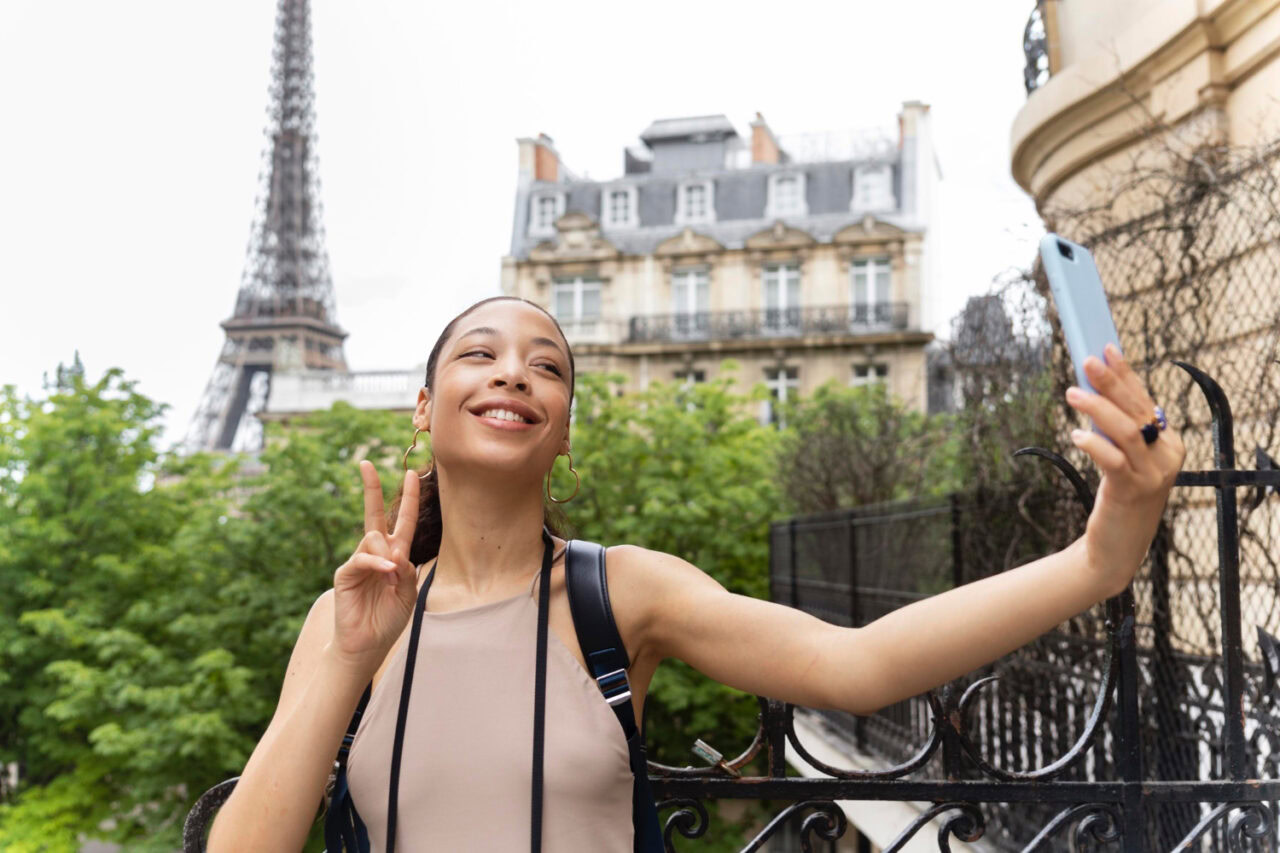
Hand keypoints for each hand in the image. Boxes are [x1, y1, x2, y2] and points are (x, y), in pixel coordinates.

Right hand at [329, 461, 420, 672]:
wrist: (367, 645)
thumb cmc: (388, 620)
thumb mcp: (408, 595)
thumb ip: (407, 572)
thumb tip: (397, 553)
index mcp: (395, 556)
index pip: (402, 522)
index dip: (408, 499)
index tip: (411, 474)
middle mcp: (376, 554)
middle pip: (374, 515)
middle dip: (371, 488)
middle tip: (366, 464)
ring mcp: (359, 562)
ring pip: (374, 540)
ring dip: (387, 556)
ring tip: (392, 577)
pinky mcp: (346, 574)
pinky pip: (362, 559)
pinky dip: (376, 563)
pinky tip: (386, 571)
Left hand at [1066, 343, 1186, 596]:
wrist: (1116, 548)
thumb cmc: (1117, 497)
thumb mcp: (1122, 459)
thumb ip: (1116, 431)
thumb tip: (1092, 392)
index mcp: (1169, 444)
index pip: (1145, 401)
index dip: (1126, 374)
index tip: (1108, 349)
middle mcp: (1168, 457)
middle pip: (1137, 410)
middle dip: (1112, 382)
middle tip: (1087, 361)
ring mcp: (1154, 475)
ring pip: (1128, 430)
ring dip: (1098, 408)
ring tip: (1072, 393)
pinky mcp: (1133, 491)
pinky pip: (1114, 460)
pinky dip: (1094, 444)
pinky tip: (1075, 435)